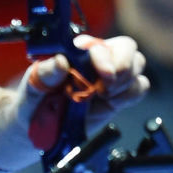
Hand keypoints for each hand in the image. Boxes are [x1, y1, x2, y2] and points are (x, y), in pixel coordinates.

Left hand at [21, 33, 149, 146]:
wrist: (38, 127)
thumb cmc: (34, 101)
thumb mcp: (33, 86)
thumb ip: (45, 73)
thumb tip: (60, 61)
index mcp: (75, 52)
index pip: (100, 45)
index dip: (105, 58)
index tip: (104, 75)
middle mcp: (96, 59)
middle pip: (127, 48)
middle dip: (123, 67)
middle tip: (106, 88)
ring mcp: (110, 77)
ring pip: (137, 65)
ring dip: (125, 83)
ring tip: (104, 96)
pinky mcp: (119, 95)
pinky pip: (139, 86)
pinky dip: (131, 95)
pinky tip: (112, 103)